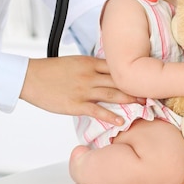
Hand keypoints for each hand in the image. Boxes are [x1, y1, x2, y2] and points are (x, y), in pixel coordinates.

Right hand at [20, 56, 140, 125]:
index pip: (117, 66)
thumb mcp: (74, 62)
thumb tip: (105, 73)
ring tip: (144, 104)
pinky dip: (111, 116)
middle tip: (152, 92)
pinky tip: (121, 121)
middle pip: (119, 80)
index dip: (132, 72)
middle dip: (136, 86)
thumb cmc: (50, 71)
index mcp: (90, 62)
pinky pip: (97, 111)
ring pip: (112, 94)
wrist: (30, 77)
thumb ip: (91, 67)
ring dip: (129, 100)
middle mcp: (90, 75)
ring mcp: (84, 90)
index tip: (145, 77)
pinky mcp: (76, 104)